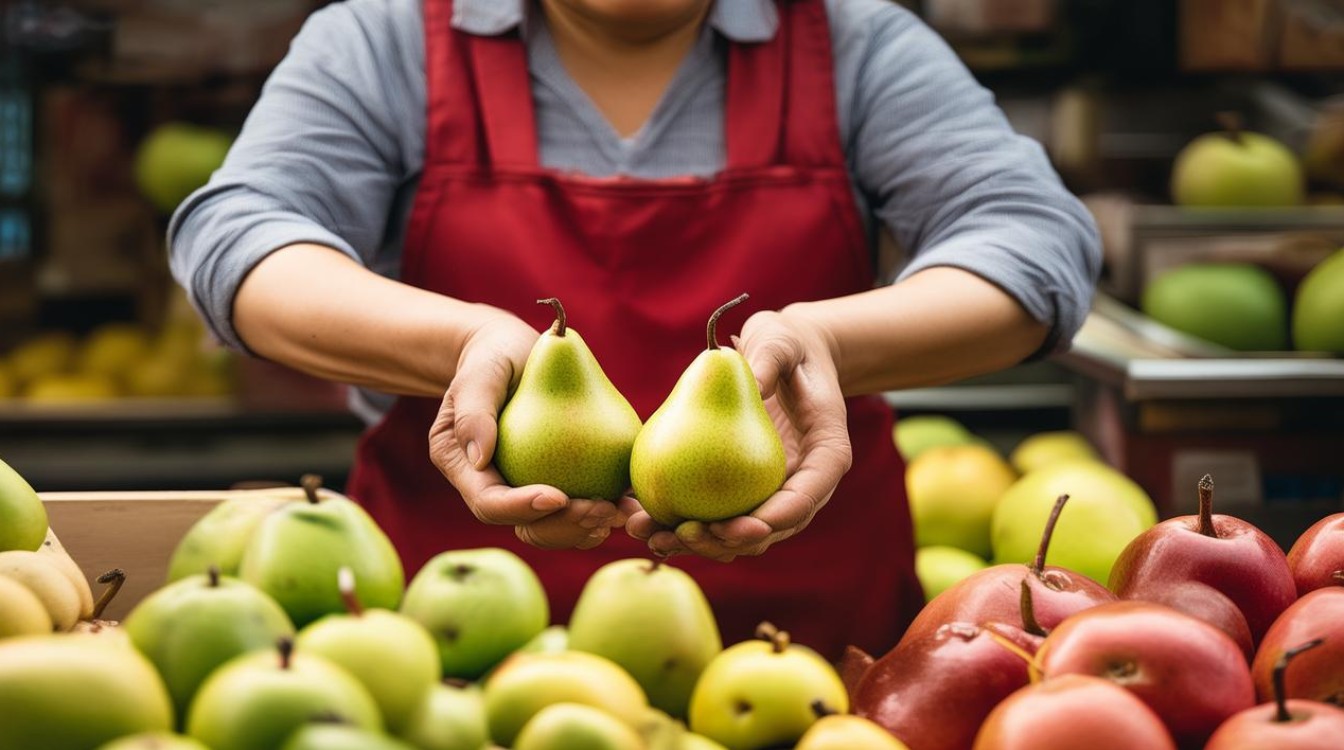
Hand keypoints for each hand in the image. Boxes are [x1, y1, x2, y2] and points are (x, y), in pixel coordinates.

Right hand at [429, 313, 635, 549]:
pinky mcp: (557, 481)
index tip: (558, 496)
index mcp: (466, 469)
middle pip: (526, 526)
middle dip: (563, 526)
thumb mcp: (480, 372)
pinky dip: (603, 512)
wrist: (512, 353)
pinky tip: (629, 505)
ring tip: (619, 512)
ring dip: (586, 527)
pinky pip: (578, 507)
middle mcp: (494, 487)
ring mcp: (526, 488)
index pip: (490, 503)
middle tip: (601, 509)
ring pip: (554, 527)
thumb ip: (474, 409)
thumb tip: (481, 457)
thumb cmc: (493, 356)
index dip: (522, 508)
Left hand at [626, 308, 852, 560]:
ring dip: (696, 544)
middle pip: (769, 530)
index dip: (773, 521)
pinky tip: (639, 520)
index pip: (804, 499)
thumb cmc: (785, 343)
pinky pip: (712, 514)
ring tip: (653, 538)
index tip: (735, 527)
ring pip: (737, 533)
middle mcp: (800, 484)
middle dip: (727, 543)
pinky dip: (678, 523)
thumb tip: (754, 386)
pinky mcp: (739, 489)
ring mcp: (769, 491)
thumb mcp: (781, 340)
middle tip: (686, 535)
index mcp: (824, 456)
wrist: (781, 356)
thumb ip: (769, 360)